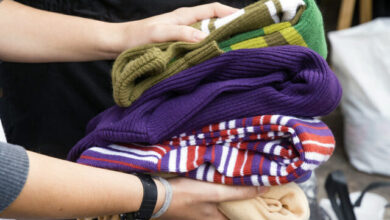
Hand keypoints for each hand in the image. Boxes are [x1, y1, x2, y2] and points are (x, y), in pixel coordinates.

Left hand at [110, 3, 237, 54]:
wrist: (119, 43)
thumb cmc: (137, 36)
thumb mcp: (159, 33)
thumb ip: (181, 34)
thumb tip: (205, 39)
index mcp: (185, 16)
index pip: (214, 9)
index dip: (231, 12)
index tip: (247, 19)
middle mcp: (186, 23)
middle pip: (214, 22)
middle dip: (230, 27)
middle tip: (246, 38)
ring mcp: (183, 34)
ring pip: (207, 35)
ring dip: (220, 40)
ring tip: (234, 50)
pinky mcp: (178, 45)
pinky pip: (198, 45)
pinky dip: (207, 50)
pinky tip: (212, 59)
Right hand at [159, 178, 267, 219]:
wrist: (155, 195)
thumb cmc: (185, 195)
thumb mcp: (214, 193)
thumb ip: (237, 192)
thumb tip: (263, 188)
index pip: (242, 216)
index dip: (253, 206)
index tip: (264, 194)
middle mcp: (210, 218)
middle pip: (232, 210)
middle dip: (243, 199)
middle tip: (254, 184)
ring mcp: (201, 211)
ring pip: (222, 203)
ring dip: (231, 193)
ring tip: (240, 179)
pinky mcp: (193, 202)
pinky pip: (212, 197)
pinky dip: (219, 190)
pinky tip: (219, 179)